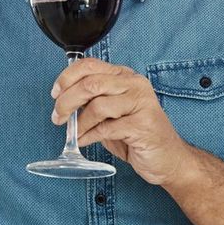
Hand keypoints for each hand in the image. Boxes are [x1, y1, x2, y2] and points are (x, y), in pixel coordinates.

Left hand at [51, 58, 193, 184]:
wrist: (168, 159)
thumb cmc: (137, 136)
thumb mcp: (112, 113)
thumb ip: (92, 102)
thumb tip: (63, 101)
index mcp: (125, 76)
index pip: (90, 65)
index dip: (67, 77)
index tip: (55, 93)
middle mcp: (135, 84)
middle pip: (91, 83)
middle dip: (67, 101)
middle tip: (58, 117)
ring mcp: (141, 103)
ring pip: (97, 105)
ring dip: (79, 123)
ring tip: (74, 133)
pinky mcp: (143, 125)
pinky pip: (107, 128)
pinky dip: (89, 136)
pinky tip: (83, 141)